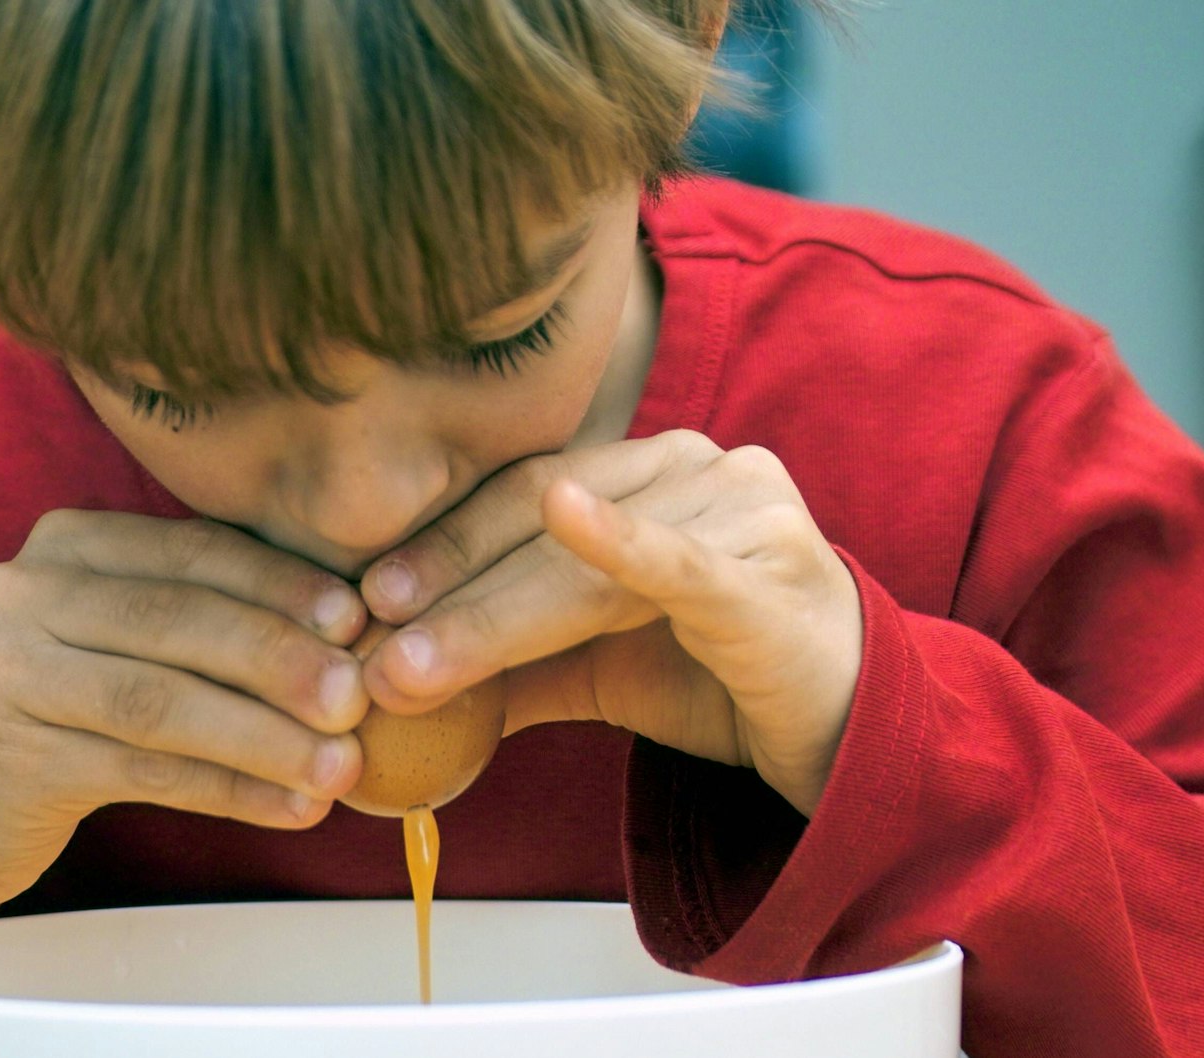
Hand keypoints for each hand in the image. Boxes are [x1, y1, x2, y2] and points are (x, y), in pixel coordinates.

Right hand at [0, 512, 369, 925]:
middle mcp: (24, 589)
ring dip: (262, 737)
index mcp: (68, 542)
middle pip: (177, 620)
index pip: (192, 551)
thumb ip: (208, 620)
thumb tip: (353, 633)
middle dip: (278, 659)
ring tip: (338, 767)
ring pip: (160, 701)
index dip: (280, 584)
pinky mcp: (8, 753)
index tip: (359, 619)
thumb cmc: (66, 709)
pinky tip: (287, 808)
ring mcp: (5, 670)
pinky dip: (226, 790)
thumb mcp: (121, 638)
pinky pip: (141, 772)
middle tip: (357, 698)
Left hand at [356, 430, 862, 816]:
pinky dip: (621, 541)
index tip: (359, 599)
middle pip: (539, 523)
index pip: (517, 497)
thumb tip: (387, 685)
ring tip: (412, 666)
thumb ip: (505, 662)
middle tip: (365, 638)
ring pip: (586, 567)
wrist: (845, 728)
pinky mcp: (768, 574)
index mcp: (644, 472)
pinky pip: (682, 561)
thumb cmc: (719, 676)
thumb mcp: (591, 665)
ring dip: (492, 617)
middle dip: (446, 587)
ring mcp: (737, 511)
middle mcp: (692, 468)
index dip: (437, 545)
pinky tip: (566, 515)